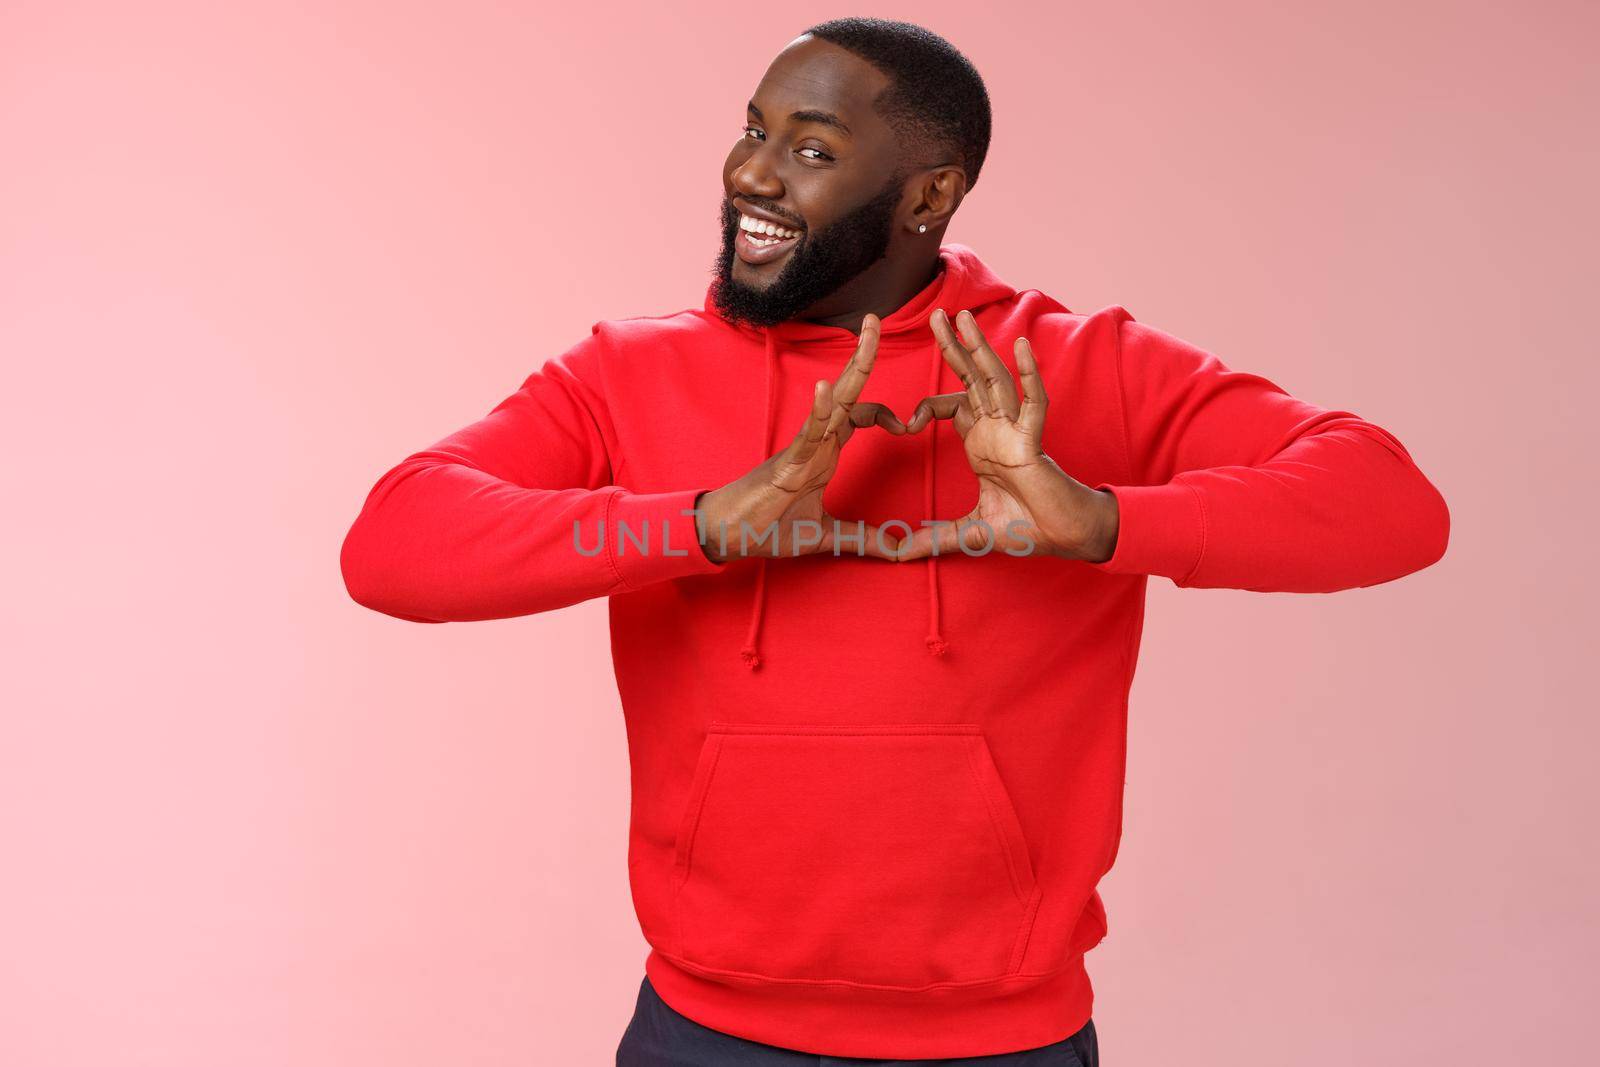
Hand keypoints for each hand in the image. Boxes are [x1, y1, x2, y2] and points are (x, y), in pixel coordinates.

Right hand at [695, 314, 908, 561]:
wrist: (731, 536)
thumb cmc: (768, 527)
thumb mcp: (825, 534)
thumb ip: (860, 538)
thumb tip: (896, 549)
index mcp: (825, 451)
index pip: (860, 416)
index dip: (887, 414)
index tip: (909, 426)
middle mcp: (817, 441)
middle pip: (849, 392)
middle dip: (863, 356)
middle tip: (877, 319)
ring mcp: (803, 447)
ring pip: (835, 401)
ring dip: (852, 367)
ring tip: (866, 332)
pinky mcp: (787, 462)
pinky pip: (807, 431)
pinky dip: (819, 409)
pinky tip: (829, 386)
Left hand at [897, 308, 1118, 561]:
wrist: (1061, 539)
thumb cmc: (1025, 528)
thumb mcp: (969, 532)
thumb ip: (934, 538)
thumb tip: (897, 553)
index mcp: (982, 444)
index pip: (955, 405)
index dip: (929, 405)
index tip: (905, 422)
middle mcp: (997, 430)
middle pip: (972, 379)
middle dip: (954, 347)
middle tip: (937, 314)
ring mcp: (1016, 432)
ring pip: (996, 381)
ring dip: (980, 348)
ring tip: (963, 317)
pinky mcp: (1034, 442)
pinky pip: (1033, 403)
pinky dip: (1029, 375)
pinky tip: (1021, 346)